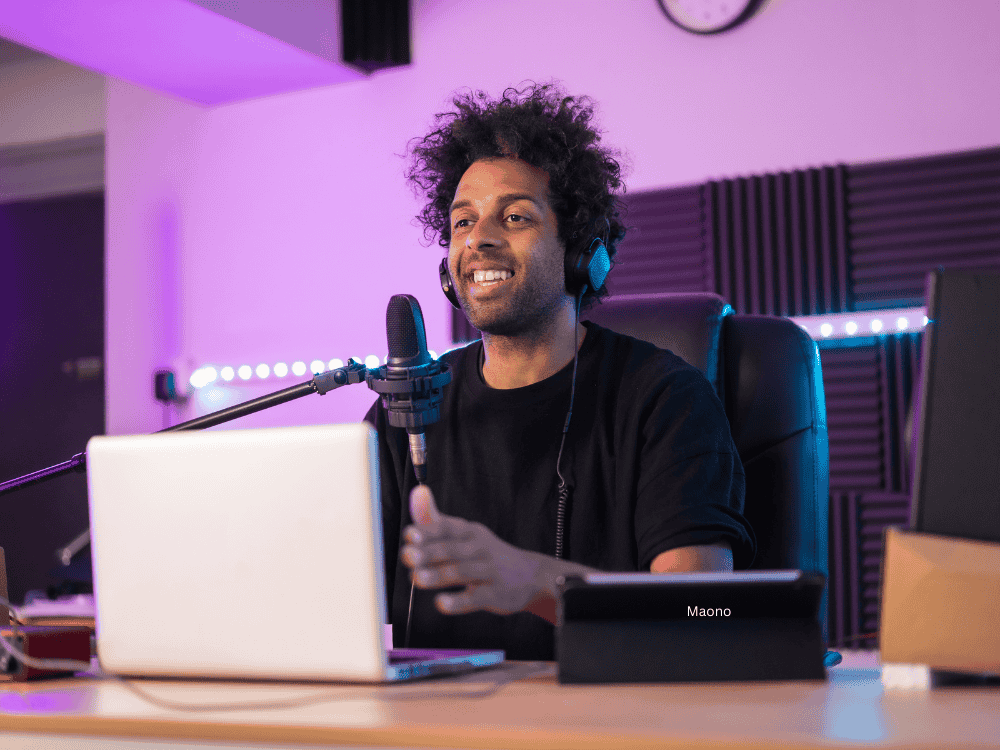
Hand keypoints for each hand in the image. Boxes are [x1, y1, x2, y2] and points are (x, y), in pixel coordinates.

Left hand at [400, 485, 591, 620]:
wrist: (532, 576)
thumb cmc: (487, 555)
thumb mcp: (466, 535)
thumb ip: (437, 520)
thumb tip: (416, 493)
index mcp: (470, 532)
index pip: (447, 528)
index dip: (428, 531)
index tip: (409, 534)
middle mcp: (480, 548)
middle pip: (452, 549)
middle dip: (428, 552)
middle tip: (407, 555)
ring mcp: (489, 571)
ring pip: (461, 572)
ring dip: (438, 574)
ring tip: (417, 578)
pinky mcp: (496, 595)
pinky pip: (476, 598)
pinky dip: (458, 601)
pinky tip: (441, 603)